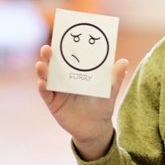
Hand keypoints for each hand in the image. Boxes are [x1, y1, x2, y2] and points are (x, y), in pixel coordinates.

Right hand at [35, 44, 128, 160]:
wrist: (95, 129)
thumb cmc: (102, 106)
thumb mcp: (110, 92)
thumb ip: (115, 78)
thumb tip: (124, 61)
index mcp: (77, 71)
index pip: (68, 55)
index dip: (63, 45)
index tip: (61, 35)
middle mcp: (64, 77)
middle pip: (53, 63)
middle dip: (48, 55)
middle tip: (47, 48)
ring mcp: (57, 89)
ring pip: (46, 76)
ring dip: (42, 69)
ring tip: (41, 64)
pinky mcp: (52, 102)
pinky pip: (45, 94)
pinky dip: (43, 88)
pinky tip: (42, 83)